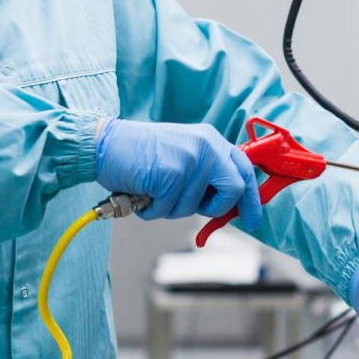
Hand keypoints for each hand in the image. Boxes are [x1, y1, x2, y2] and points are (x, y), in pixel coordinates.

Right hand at [95, 118, 261, 227]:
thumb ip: (207, 174)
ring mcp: (190, 160)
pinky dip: (152, 210)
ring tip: (154, 190)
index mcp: (211, 140)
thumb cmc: (141, 154)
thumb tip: (228, 205)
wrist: (107, 144)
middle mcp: (206, 146)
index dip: (252, 198)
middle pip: (235, 189)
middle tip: (198, 210)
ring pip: (195, 208)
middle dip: (217, 208)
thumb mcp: (183, 155)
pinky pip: (169, 210)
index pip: (244, 168)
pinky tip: (143, 192)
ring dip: (171, 209)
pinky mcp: (172, 174)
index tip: (252, 218)